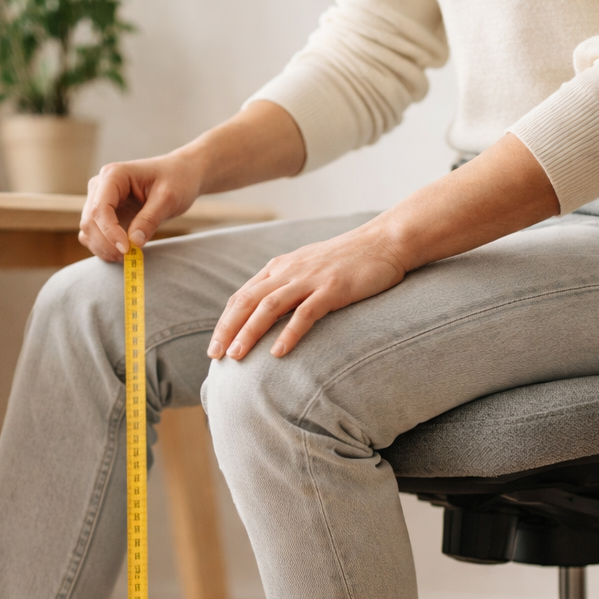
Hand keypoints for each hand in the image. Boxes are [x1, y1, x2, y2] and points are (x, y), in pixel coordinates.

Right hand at [78, 153, 201, 261]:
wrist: (180, 175)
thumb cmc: (176, 180)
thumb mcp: (168, 199)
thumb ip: (150, 219)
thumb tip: (134, 242)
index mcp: (114, 175)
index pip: (100, 208)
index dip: (110, 232)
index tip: (127, 249)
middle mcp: (101, 185)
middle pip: (90, 220)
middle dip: (106, 244)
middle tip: (128, 258)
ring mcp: (100, 199)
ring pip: (88, 229)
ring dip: (102, 248)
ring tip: (127, 258)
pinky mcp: (105, 213)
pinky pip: (94, 234)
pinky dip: (103, 247)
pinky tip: (122, 254)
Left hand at [209, 226, 410, 360]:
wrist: (384, 242)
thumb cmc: (349, 260)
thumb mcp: (309, 269)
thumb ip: (287, 286)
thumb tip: (268, 314)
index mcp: (279, 267)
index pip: (242, 296)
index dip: (225, 322)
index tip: (214, 347)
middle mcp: (289, 272)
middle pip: (247, 302)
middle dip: (227, 330)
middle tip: (215, 356)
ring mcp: (310, 279)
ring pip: (269, 307)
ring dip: (249, 332)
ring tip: (237, 357)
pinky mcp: (333, 289)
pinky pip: (305, 313)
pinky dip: (289, 333)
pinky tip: (278, 353)